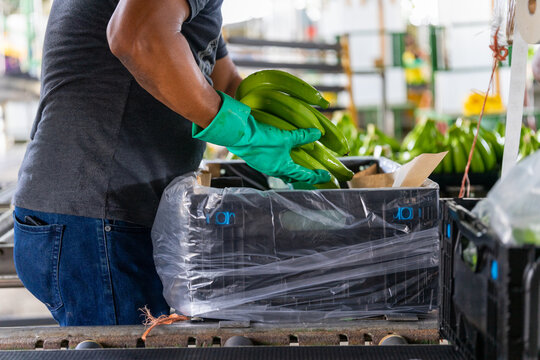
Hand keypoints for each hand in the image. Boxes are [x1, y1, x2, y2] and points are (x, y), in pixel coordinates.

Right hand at [193, 91, 330, 183]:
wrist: (240, 136)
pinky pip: (273, 165)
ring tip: (297, 167)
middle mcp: (274, 170)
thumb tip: (317, 134)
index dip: (316, 176)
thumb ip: (302, 136)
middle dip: (303, 177)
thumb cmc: (262, 139)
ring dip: (290, 171)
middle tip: (312, 175)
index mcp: (282, 168)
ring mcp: (265, 165)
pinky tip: (280, 156)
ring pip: (281, 172)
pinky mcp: (258, 159)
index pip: (304, 175)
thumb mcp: (285, 137)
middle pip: (292, 177)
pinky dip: (280, 163)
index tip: (325, 176)